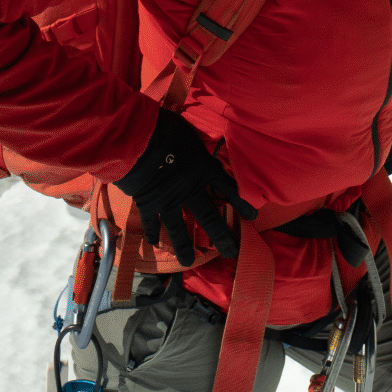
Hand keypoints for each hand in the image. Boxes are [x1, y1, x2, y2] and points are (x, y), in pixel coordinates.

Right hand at [115, 110, 256, 265]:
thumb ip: (195, 143)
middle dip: (221, 237)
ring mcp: (168, 200)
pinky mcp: (148, 203)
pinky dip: (151, 232)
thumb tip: (196, 143)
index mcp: (203, 169)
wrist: (138, 140)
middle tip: (231, 252)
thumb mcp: (189, 131)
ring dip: (185, 247)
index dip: (241, 203)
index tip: (253, 217)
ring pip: (179, 229)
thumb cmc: (165, 128)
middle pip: (209, 218)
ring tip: (189, 263)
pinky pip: (151, 222)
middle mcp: (190, 190)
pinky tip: (153, 244)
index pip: (228, 189)